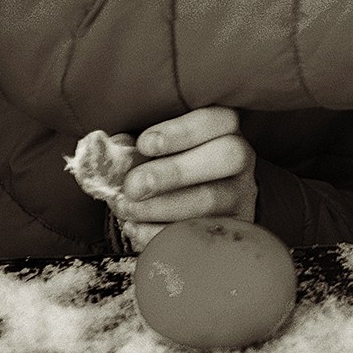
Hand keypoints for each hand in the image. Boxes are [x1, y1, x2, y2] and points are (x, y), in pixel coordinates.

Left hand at [113, 106, 256, 250]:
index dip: (182, 131)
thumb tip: (113, 149)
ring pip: (213, 199)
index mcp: (222, 129)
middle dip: (175, 171)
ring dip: (162, 206)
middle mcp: (240, 159)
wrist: (180, 211)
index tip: (145, 144)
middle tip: (134, 186)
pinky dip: (161, 234)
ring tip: (128, 210)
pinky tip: (136, 229)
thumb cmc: (163, 169)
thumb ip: (134, 147)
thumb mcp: (151, 151)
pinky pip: (202, 233)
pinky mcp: (231, 228)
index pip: (218, 119)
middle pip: (228, 155)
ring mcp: (239, 195)